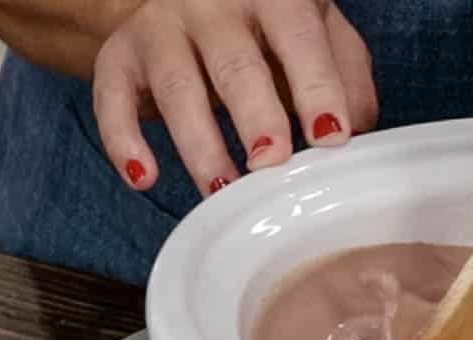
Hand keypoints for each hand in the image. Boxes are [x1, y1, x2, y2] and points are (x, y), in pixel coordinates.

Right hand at [92, 0, 378, 194]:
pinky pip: (112, 98)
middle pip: (234, 63)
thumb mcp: (316, 29)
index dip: (315, 86)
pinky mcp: (119, 57)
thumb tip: (360, 128)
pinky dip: (123, 141)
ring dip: (199, 143)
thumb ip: (344, 71)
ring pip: (176, 86)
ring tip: (222, 189)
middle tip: (271, 162)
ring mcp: (162, 28)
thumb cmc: (266, 23)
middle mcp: (211, 5)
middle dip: (254, 114)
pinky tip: (144, 178)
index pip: (298, 38)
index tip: (330, 136)